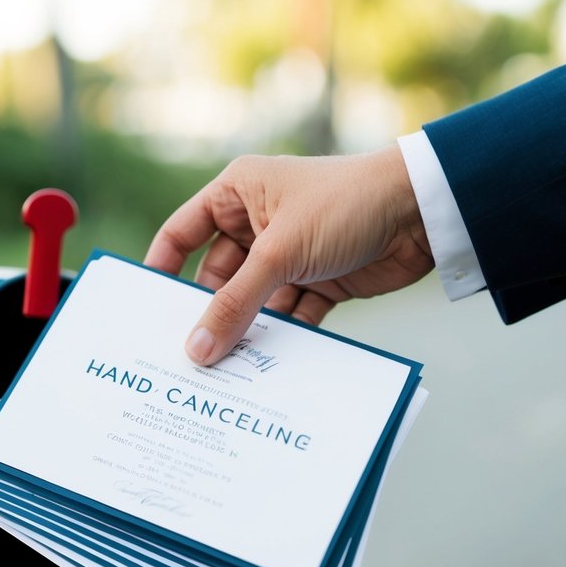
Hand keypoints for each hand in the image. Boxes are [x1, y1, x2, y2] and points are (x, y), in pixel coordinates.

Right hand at [144, 147, 433, 364]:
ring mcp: (290, 254)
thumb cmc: (346, 205)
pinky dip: (284, 337)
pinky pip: (291, 316)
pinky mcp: (320, 281)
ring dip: (247, 331)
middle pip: (217, 277)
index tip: (143, 312)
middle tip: (186, 357)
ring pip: (255, 302)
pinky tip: (269, 367)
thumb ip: (235, 304)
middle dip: (208, 314)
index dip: (161, 269)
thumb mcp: (281, 254)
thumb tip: (196, 349)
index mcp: (238, 193)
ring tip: (224, 372)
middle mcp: (259, 222)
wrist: (423, 212)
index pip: (182, 233)